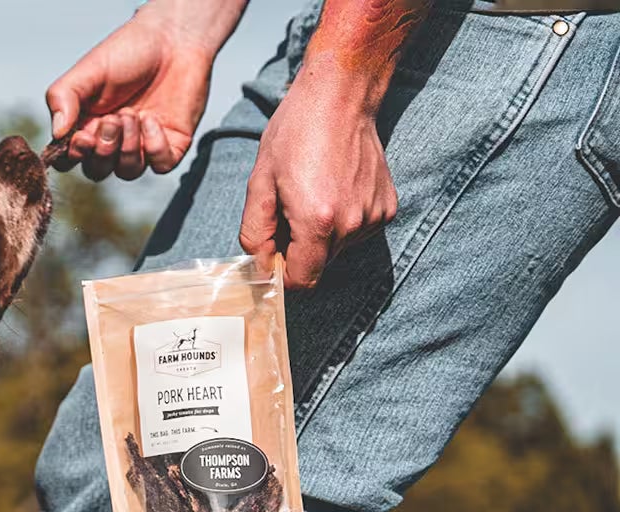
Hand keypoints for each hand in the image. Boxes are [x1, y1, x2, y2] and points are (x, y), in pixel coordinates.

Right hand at [45, 1, 239, 180]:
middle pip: (97, 170)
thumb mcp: (86, 72)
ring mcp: (143, 144)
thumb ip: (63, 98)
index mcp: (86, 125)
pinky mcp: (172, 144)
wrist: (173, 38)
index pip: (69, 160)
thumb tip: (57, 135)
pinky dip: (154, 147)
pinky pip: (160, 165)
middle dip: (103, 150)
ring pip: (128, 172)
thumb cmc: (127, 51)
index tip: (82, 136)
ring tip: (133, 115)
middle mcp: (113, 140)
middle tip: (112, 119)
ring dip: (127, 148)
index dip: (73, 157)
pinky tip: (152, 119)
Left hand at [237, 77, 397, 289]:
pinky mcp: (388, 207)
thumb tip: (261, 266)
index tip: (272, 252)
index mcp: (318, 221)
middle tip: (287, 208)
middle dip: (298, 249)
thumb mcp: (259, 183)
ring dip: (320, 234)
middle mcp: (353, 225)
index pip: (302, 281)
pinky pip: (357, 231)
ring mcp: (375, 217)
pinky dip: (342, 221)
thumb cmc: (295, 134)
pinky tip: (334, 189)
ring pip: (338, 249)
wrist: (341, 97)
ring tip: (311, 193)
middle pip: (319, 265)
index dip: (281, 273)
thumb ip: (255, 232)